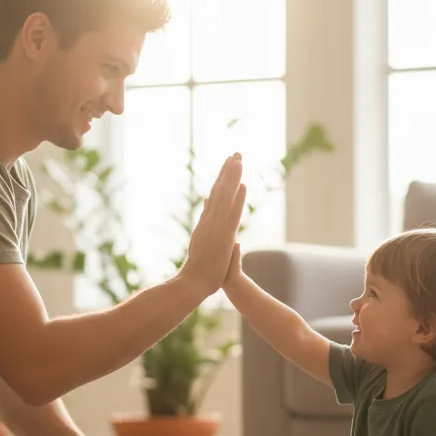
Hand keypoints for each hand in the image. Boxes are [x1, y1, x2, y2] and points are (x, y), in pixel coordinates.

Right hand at [181, 154, 246, 295]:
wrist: (192, 284)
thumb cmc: (200, 267)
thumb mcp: (203, 239)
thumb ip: (205, 220)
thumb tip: (207, 203)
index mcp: (207, 221)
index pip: (216, 195)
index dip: (223, 178)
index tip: (229, 162)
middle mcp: (210, 220)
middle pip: (220, 190)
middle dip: (228, 170)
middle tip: (236, 152)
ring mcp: (215, 226)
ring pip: (225, 197)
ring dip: (232, 178)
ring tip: (239, 160)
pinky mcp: (223, 236)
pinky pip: (231, 214)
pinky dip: (237, 199)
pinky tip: (242, 186)